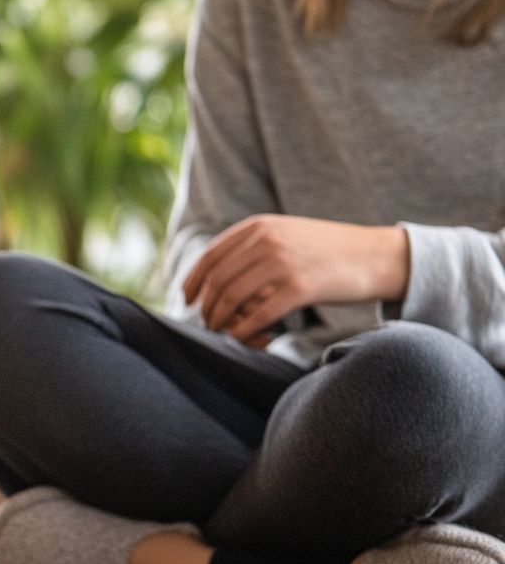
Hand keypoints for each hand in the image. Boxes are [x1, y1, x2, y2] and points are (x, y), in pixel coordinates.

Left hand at [183, 215, 409, 344]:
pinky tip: (242, 337)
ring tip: (222, 331)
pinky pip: (258, 314)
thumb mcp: (286, 234)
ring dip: (221, 320)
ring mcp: (282, 263)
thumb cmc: (328, 251)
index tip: (188, 299)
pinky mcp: (299, 288)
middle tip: (207, 323)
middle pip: (218, 280)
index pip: (211, 256)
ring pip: (232, 298)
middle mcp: (266, 241)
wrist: (375, 255)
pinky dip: (244, 330)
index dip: (193, 281)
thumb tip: (216, 276)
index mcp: (259, 226)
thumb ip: (253, 247)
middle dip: (207, 306)